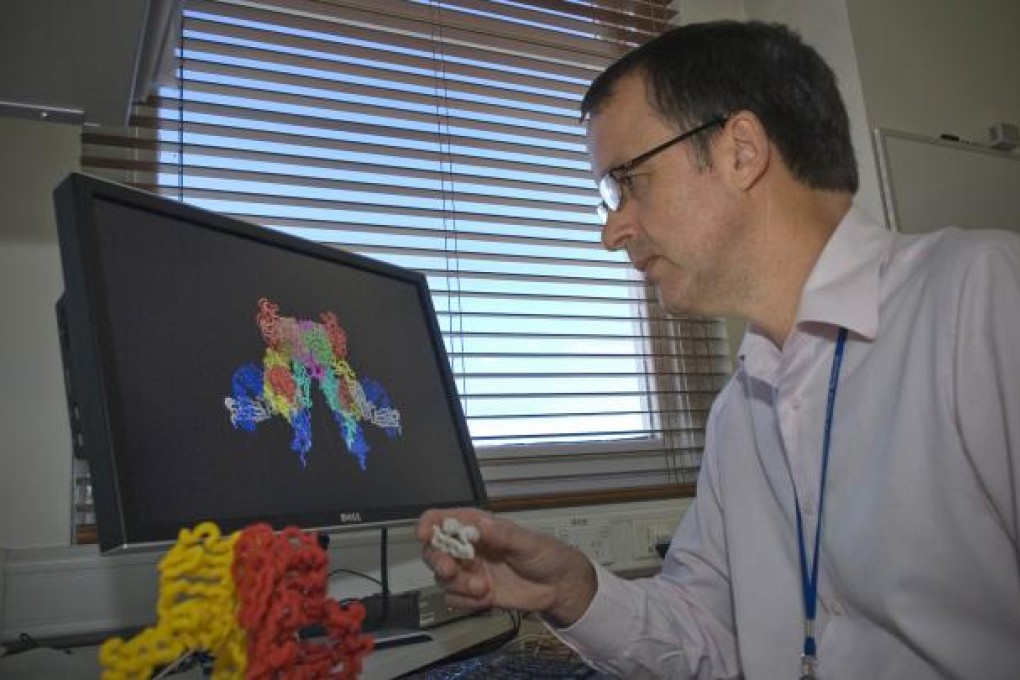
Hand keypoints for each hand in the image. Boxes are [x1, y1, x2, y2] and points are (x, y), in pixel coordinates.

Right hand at [417, 508, 596, 626]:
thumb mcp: (527, 542)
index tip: (425, 533)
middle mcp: (469, 548)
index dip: (431, 523)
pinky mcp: (475, 593)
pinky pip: (454, 598)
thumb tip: (481, 525)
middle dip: (438, 560)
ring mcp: (470, 571)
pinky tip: (485, 598)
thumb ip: (503, 535)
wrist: (560, 588)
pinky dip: (465, 601)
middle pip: (435, 550)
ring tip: (482, 588)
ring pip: (442, 577)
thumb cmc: (546, 555)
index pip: (445, 519)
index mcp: (479, 527)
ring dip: (457, 585)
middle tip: (451, 570)